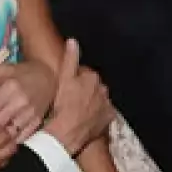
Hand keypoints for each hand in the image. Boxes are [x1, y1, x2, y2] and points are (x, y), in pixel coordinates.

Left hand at [0, 61, 52, 141]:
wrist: (49, 75)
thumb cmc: (23, 73)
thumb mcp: (3, 70)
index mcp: (10, 89)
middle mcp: (20, 103)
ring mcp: (30, 113)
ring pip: (10, 132)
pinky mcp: (38, 121)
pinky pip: (24, 135)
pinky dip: (12, 142)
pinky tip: (1, 145)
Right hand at [0, 126, 23, 171]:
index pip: (5, 137)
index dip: (6, 129)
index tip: (4, 125)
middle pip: (12, 148)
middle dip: (11, 139)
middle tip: (5, 133)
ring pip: (9, 156)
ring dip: (8, 148)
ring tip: (0, 142)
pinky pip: (2, 163)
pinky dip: (3, 156)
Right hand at [44, 39, 113, 156]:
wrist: (67, 131)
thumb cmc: (62, 104)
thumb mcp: (63, 79)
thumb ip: (70, 58)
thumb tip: (73, 40)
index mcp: (93, 77)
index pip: (86, 76)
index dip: (76, 83)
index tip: (68, 90)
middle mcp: (104, 89)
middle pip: (94, 88)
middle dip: (86, 92)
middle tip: (72, 102)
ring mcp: (108, 104)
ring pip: (99, 100)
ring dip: (93, 103)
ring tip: (79, 112)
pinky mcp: (109, 118)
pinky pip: (104, 114)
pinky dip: (98, 115)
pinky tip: (88, 119)